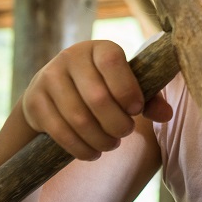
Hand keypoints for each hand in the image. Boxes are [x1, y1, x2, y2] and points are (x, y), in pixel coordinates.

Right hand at [20, 40, 171, 160]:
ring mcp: (48, 78)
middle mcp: (70, 57)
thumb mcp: (126, 87)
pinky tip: (93, 152)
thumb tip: (166, 114)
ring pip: (78, 118)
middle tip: (125, 132)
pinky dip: (80, 148)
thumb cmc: (103, 88)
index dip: (127, 89)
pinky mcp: (34, 101)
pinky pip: (59, 131)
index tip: (136, 110)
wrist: (54, 92)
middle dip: (117, 123)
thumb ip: (149, 98)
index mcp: (98, 48)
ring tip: (112, 144)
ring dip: (100, 139)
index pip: (113, 62)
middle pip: (97, 97)